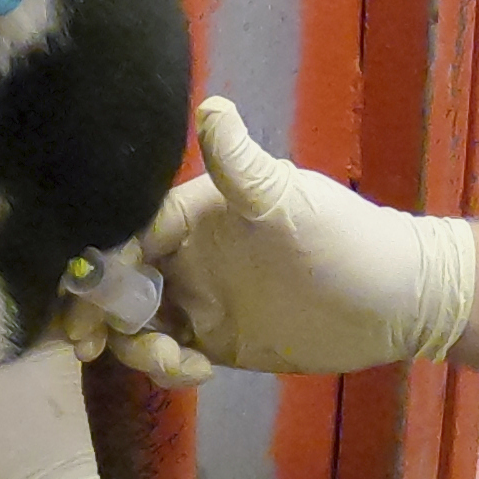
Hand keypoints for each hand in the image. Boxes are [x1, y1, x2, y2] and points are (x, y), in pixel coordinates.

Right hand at [75, 97, 476, 385]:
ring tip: (169, 361)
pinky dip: (166, 365)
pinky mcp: (214, 339)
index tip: (79, 294)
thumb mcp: (287, 201)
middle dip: (96, 311)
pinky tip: (196, 373)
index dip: (97, 261)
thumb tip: (210, 105)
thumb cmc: (344, 240)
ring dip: (133, 344)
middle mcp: (189, 253)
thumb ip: (241, 164)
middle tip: (85, 344)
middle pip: (119, 280)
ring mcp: (199, 297)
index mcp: (196, 212)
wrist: (398, 301)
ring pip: (137, 321)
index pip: (127, 232)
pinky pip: (168, 352)